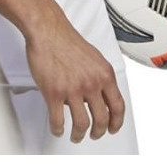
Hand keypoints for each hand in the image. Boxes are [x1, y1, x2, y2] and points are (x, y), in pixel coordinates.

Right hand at [25, 12, 126, 140]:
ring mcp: (73, 89)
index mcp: (104, 74)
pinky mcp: (54, 93)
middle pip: (101, 119)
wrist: (48, 31)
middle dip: (98, 132)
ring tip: (76, 136)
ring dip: (79, 135)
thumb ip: (99, 77)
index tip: (113, 128)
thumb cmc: (67, 41)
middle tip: (94, 135)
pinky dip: (58, 130)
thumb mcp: (94, 57)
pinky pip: (58, 120)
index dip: (117, 122)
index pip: (118, 106)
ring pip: (81, 124)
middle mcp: (91, 83)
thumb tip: (100, 94)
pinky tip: (58, 130)